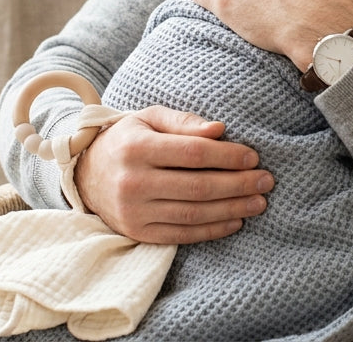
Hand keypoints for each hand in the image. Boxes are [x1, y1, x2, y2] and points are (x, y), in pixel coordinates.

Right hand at [74, 105, 274, 243]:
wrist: (87, 173)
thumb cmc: (128, 139)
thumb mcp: (149, 118)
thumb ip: (184, 122)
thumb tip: (220, 130)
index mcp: (137, 148)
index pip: (192, 153)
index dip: (227, 156)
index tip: (253, 157)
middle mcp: (133, 182)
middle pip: (198, 186)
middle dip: (238, 184)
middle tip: (266, 181)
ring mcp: (134, 212)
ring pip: (194, 213)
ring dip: (232, 209)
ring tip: (259, 202)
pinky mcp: (138, 232)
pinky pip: (182, 234)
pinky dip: (212, 230)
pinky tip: (235, 221)